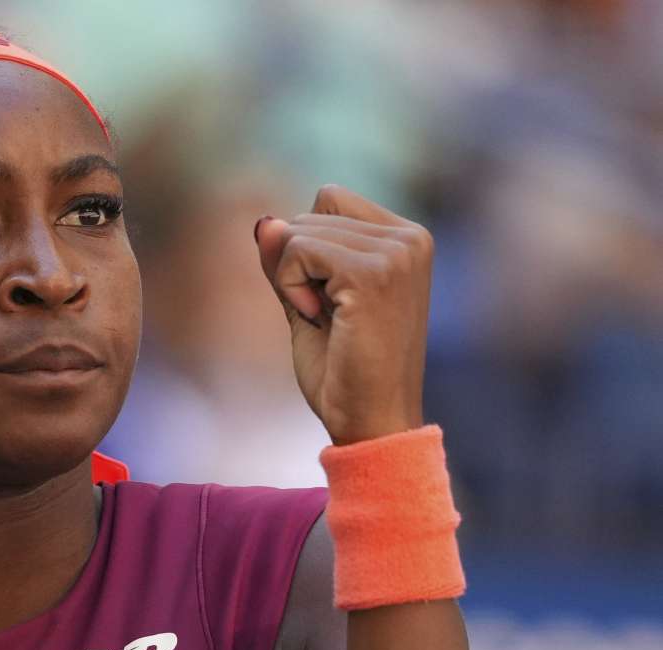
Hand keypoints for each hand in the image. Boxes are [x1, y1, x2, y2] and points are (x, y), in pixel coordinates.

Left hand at [254, 185, 432, 444]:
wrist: (369, 423)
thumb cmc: (342, 369)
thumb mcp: (307, 298)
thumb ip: (288, 257)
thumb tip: (264, 221)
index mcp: (406, 238)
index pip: (328, 199)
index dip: (308, 249)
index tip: (332, 300)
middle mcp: (411, 238)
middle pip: (310, 212)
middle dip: (298, 266)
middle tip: (331, 318)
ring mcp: (398, 253)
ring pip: (298, 231)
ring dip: (293, 280)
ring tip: (330, 321)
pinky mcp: (374, 273)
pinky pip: (297, 250)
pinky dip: (291, 288)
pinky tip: (321, 320)